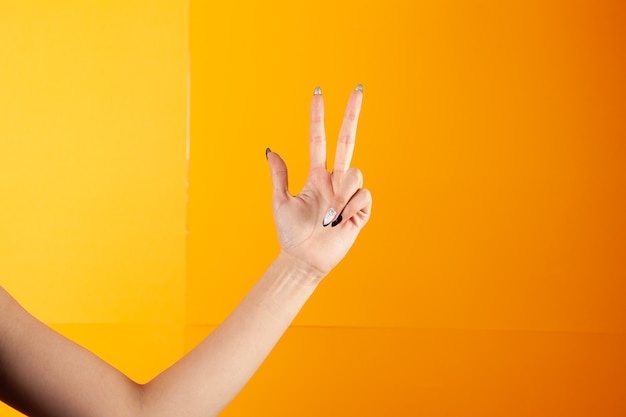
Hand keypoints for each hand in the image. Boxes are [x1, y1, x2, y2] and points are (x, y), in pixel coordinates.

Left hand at [267, 85, 371, 275]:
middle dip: (352, 114)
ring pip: (355, 172)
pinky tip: (342, 219)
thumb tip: (271, 150)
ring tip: (330, 214)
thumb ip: (279, 176)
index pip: (319, 139)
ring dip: (342, 191)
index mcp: (316, 176)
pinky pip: (363, 194)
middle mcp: (334, 181)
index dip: (318, 116)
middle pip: (347, 140)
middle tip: (359, 88)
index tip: (318, 93)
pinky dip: (351, 205)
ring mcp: (348, 194)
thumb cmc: (291, 234)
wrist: (304, 259)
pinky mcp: (360, 210)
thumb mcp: (280, 202)